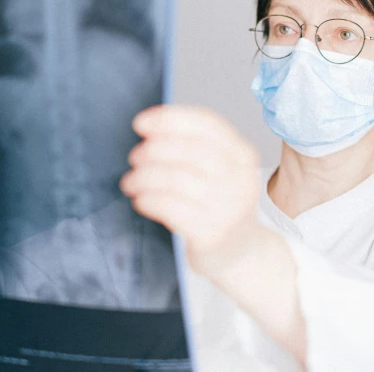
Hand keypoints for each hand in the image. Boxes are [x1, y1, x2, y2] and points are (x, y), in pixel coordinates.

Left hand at [119, 104, 262, 274]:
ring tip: (130, 182)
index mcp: (243, 155)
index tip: (140, 123)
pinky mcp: (212, 234)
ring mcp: (229, 208)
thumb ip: (192, 147)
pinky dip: (149, 200)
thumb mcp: (218, 171)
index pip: (207, 123)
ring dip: (145, 177)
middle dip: (154, 150)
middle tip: (134, 157)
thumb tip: (149, 130)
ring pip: (177, 179)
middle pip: (190, 150)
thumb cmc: (217, 204)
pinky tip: (140, 200)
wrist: (239, 254)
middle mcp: (241, 179)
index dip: (169, 119)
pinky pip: (172, 208)